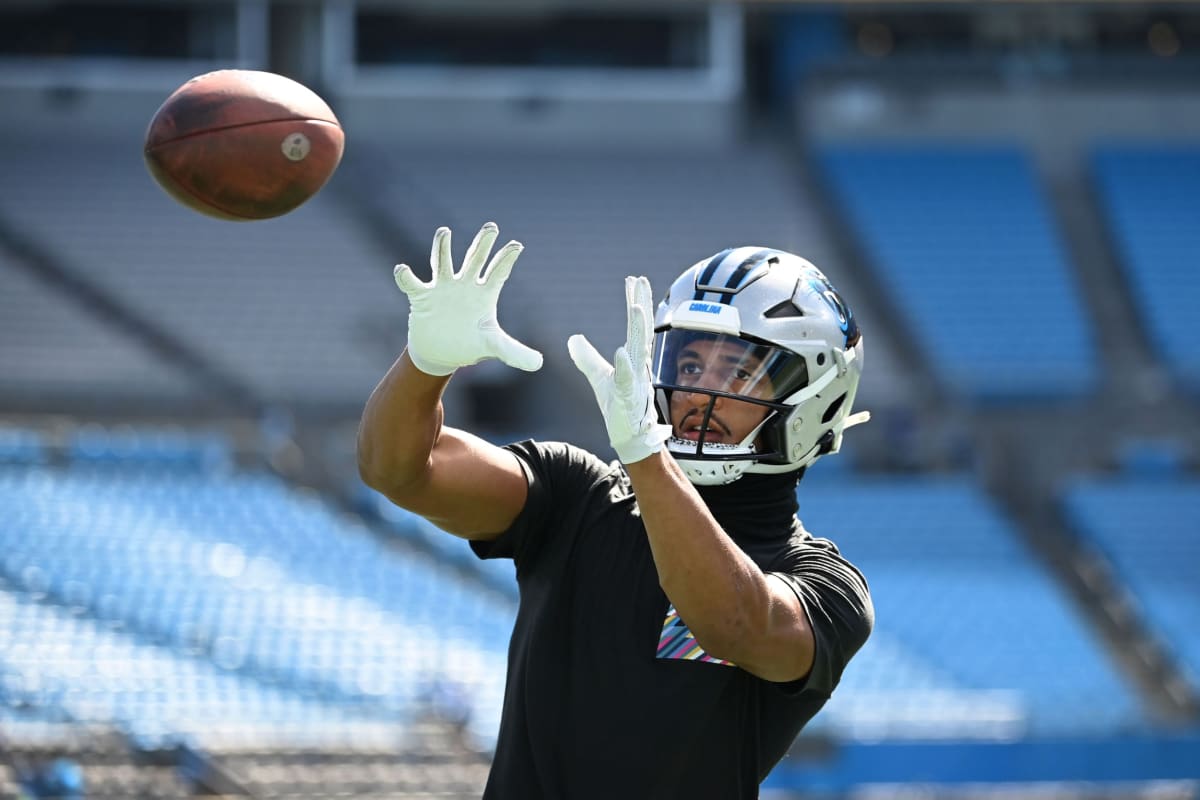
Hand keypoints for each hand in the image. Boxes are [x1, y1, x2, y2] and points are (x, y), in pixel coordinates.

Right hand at [394, 222, 542, 375]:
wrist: (440, 354)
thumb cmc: (470, 345)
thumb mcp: (493, 347)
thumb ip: (514, 352)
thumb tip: (539, 364)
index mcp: (484, 294)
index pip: (498, 273)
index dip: (506, 259)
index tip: (517, 245)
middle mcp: (464, 285)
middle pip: (474, 259)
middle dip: (482, 243)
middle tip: (492, 227)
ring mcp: (443, 288)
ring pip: (442, 262)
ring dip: (442, 247)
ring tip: (445, 232)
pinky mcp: (422, 297)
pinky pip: (412, 284)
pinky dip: (406, 277)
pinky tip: (403, 269)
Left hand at [568, 276, 671, 463]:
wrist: (629, 436)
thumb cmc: (618, 406)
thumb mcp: (599, 377)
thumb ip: (587, 357)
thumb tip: (573, 339)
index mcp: (632, 358)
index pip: (634, 325)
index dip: (634, 301)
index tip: (633, 280)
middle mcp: (638, 365)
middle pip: (640, 329)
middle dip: (641, 304)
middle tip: (641, 280)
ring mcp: (636, 381)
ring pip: (637, 350)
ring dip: (638, 329)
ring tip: (636, 307)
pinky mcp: (628, 398)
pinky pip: (626, 381)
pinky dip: (625, 367)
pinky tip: (621, 353)